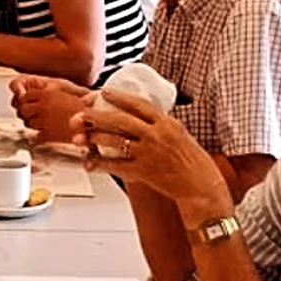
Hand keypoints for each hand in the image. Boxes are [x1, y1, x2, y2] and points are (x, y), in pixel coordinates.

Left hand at [10, 75, 90, 141]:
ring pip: (28, 124)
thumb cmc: (82, 107)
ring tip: (42, 124)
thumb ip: (47, 94)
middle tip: (32, 116)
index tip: (28, 104)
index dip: (25, 101)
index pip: (25, 97)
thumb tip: (34, 95)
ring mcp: (45, 121)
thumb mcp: (63, 94)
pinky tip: (47, 134)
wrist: (93, 120)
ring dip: (33, 124)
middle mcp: (43, 107)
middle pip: (22, 110)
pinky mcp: (49, 135)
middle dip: (26, 113)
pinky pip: (36, 136)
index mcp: (47, 94)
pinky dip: (40, 136)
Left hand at [75, 88, 230, 217]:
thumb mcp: (179, 134)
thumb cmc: (192, 162)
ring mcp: (149, 153)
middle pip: (120, 120)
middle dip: (96, 117)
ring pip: (114, 141)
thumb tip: (137, 116)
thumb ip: (159, 125)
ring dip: (93, 138)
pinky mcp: (144, 172)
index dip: (119, 97)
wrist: (202, 187)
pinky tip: (88, 162)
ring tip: (79, 138)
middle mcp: (157, 135)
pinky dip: (99, 163)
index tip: (103, 93)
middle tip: (80, 115)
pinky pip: (116, 165)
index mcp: (167, 123)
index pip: (139, 104)